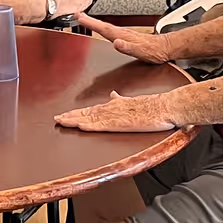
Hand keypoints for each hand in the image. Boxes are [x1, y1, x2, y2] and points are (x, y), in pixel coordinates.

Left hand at [54, 89, 177, 131]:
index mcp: (115, 105)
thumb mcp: (133, 101)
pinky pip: (103, 125)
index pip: (92, 109)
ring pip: (91, 118)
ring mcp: (116, 116)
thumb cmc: (153, 106)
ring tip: (62, 122)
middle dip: (71, 116)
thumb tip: (113, 95)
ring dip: (76, 120)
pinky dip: (91, 125)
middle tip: (56, 119)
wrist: (166, 106)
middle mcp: (112, 109)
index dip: (77, 113)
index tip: (65, 115)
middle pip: (87, 113)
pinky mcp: (122, 122)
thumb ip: (121, 99)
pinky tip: (81, 126)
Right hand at [73, 14, 172, 64]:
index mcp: (123, 36)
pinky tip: (101, 30)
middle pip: (102, 25)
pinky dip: (103, 29)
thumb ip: (129, 47)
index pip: (103, 29)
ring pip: (106, 27)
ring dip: (95, 23)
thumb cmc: (155, 51)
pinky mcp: (127, 37)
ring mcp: (125, 34)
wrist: (165, 48)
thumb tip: (117, 43)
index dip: (91, 23)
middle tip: (77, 15)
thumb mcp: (142, 52)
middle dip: (89, 20)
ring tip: (85, 20)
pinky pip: (111, 31)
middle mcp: (123, 33)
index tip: (79, 17)